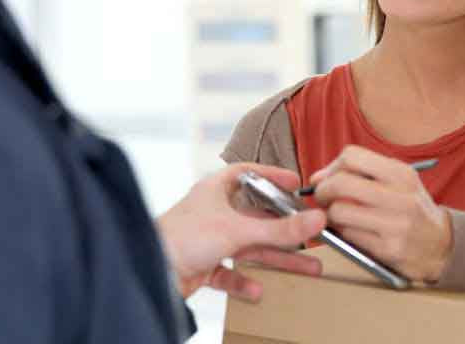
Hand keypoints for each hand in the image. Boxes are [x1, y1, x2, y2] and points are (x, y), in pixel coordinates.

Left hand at [156, 163, 326, 300]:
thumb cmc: (180, 237)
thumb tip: (315, 220)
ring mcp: (208, 239)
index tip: (293, 183)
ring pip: (250, 248)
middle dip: (285, 231)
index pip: (248, 174)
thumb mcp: (238, 230)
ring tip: (307, 269)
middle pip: (257, 218)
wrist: (149, 271)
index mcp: (215, 190)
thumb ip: (279, 229)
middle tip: (312, 235)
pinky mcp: (203, 265)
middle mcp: (212, 212)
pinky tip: (256, 289)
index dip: (271, 176)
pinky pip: (231, 273)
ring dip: (276, 259)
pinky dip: (244, 281)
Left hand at [309, 146, 451, 282]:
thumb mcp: (398, 183)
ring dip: (330, 216)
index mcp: (401, 174)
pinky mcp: (389, 249)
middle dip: (322, 191)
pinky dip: (342, 234)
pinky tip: (350, 233)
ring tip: (336, 218)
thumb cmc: (411, 210)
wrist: (443, 246)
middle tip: (322, 199)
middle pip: (341, 183)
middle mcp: (401, 196)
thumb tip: (317, 178)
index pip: (352, 156)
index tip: (327, 179)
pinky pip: (348, 236)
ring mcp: (396, 224)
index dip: (332, 168)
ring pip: (340, 211)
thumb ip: (361, 175)